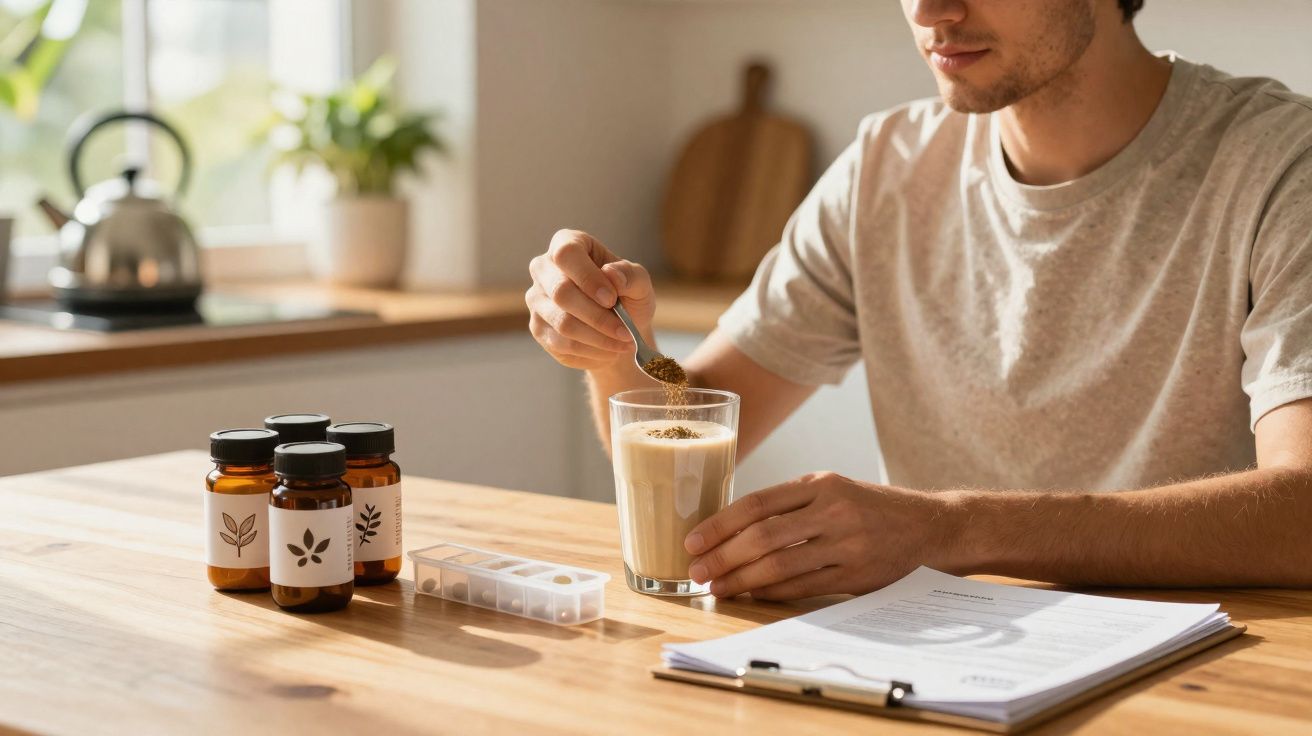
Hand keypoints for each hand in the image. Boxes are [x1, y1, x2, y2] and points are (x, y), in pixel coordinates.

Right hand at [527, 229, 655, 370]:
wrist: (620, 328)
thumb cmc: (627, 295)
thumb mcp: (639, 282)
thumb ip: (630, 275)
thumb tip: (612, 275)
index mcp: (567, 243)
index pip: (567, 255)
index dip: (588, 278)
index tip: (612, 299)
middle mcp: (544, 268)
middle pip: (561, 292)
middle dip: (598, 317)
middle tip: (626, 332)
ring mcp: (536, 299)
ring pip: (562, 323)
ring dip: (599, 338)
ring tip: (624, 344)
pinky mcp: (538, 328)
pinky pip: (562, 344)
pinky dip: (591, 352)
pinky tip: (609, 351)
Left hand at [684, 472, 962, 599]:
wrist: (933, 526)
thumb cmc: (873, 508)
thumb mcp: (834, 489)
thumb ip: (790, 503)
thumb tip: (731, 527)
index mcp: (821, 484)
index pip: (756, 503)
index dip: (719, 524)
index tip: (693, 541)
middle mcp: (833, 511)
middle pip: (762, 537)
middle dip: (722, 556)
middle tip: (696, 572)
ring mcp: (846, 546)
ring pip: (779, 566)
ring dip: (741, 581)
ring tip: (716, 588)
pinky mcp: (856, 576)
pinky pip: (802, 588)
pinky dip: (770, 593)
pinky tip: (750, 595)